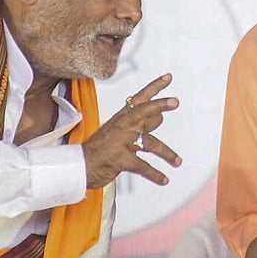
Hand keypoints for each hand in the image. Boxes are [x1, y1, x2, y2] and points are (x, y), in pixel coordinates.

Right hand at [82, 73, 180, 188]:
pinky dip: (154, 174)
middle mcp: (122, 127)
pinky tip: (164, 179)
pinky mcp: (120, 159)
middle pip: (143, 111)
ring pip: (149, 143)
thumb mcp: (118, 132)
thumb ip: (139, 125)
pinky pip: (143, 166)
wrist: (79, 166)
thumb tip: (160, 118)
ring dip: (167, 153)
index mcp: (122, 119)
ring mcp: (120, 142)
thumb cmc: (99, 149)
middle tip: (175, 102)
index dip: (154, 87)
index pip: (139, 99)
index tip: (168, 78)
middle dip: (159, 106)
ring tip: (177, 161)